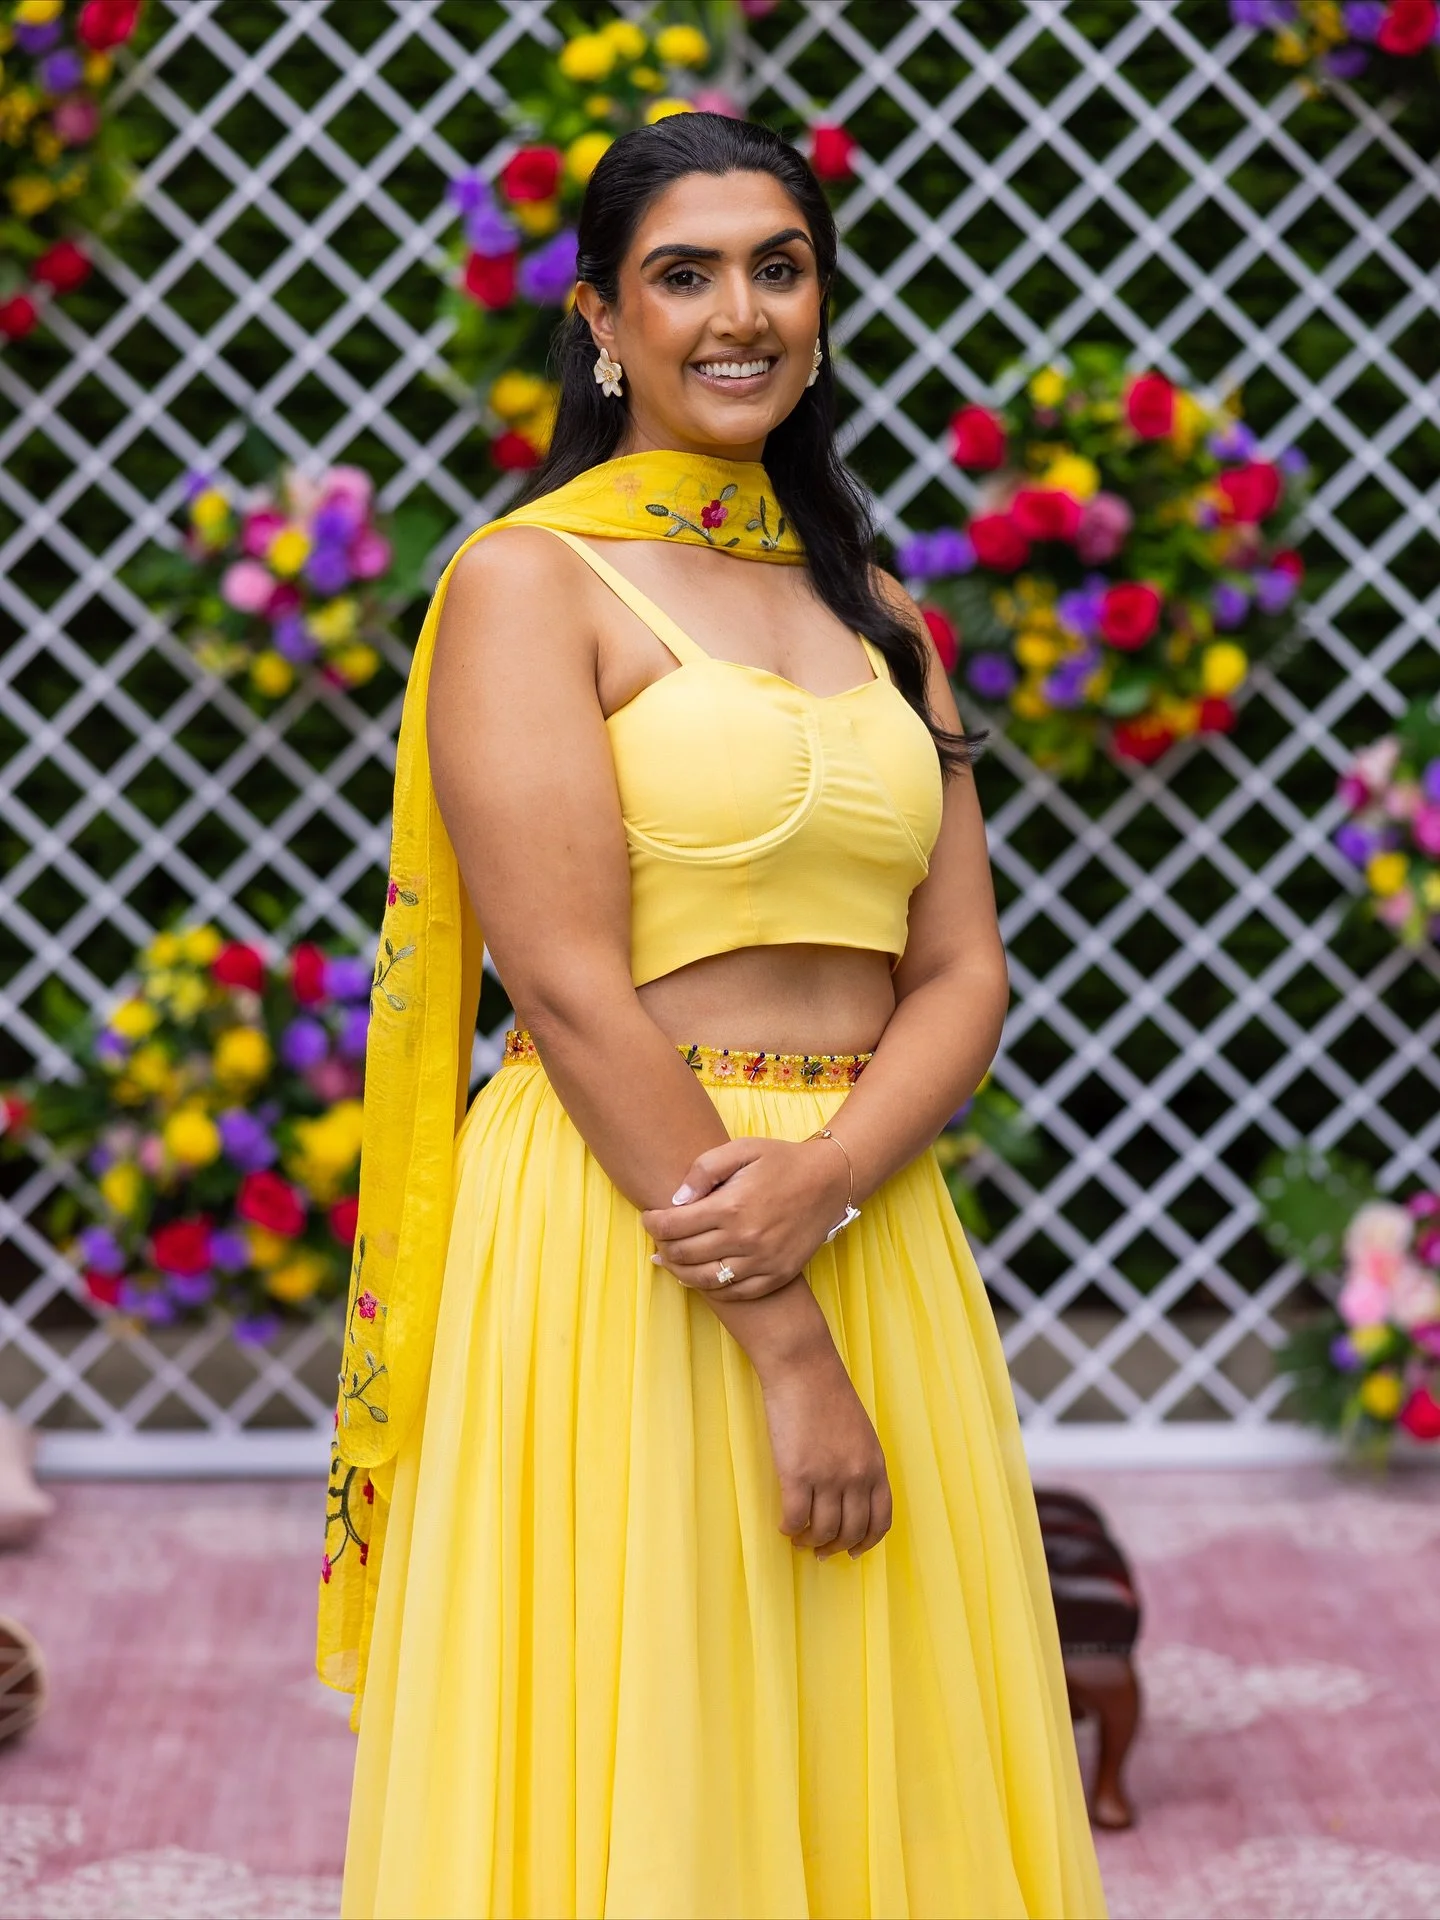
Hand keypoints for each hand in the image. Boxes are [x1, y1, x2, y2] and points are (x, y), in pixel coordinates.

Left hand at [642, 1136, 850, 1300]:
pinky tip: (700, 1277)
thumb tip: (677, 1199)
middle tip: (657, 1239)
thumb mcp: (741, 1149)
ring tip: (668, 1262)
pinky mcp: (777, 1275)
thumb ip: (704, 1169)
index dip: (653, 1224)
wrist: (829, 1181)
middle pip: (684, 1255)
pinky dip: (712, 1288)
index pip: (674, 1225)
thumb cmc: (781, 1161)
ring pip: (705, 1280)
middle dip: (662, 1247)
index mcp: (732, 1206)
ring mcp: (763, 1261)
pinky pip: (735, 1293)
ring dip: (679, 1273)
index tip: (649, 1218)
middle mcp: (746, 1238)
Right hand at [760, 1335, 891, 1559]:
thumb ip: (860, 1465)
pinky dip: (789, 1529)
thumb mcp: (861, 1433)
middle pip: (851, 1531)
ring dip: (810, 1541)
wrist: (803, 1369)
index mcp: (875, 1465)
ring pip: (822, 1531)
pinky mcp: (797, 1474)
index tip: (854, 1552)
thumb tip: (849, 1498)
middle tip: (821, 1551)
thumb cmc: (828, 1394)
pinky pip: (794, 1518)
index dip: (867, 1542)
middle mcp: (856, 1476)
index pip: (880, 1520)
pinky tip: (784, 1526)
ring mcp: (827, 1477)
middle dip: (835, 1547)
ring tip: (800, 1538)